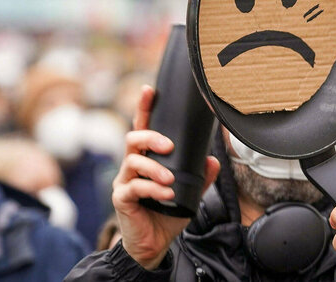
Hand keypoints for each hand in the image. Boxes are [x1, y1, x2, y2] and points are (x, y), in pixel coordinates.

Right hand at [112, 85, 220, 269]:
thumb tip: (214, 159)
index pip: (143, 127)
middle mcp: (132, 166)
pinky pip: (134, 187)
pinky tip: (167, 195)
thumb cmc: (167, 213)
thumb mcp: (190, 193)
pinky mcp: (122, 198)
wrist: (153, 244)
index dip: (144, 108)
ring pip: (134, 162)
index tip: (149, 90)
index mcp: (147, 158)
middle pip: (133, 138)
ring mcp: (124, 181)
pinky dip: (153, 189)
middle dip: (152, 137)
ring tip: (170, 181)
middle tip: (169, 146)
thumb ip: (201, 177)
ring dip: (155, 169)